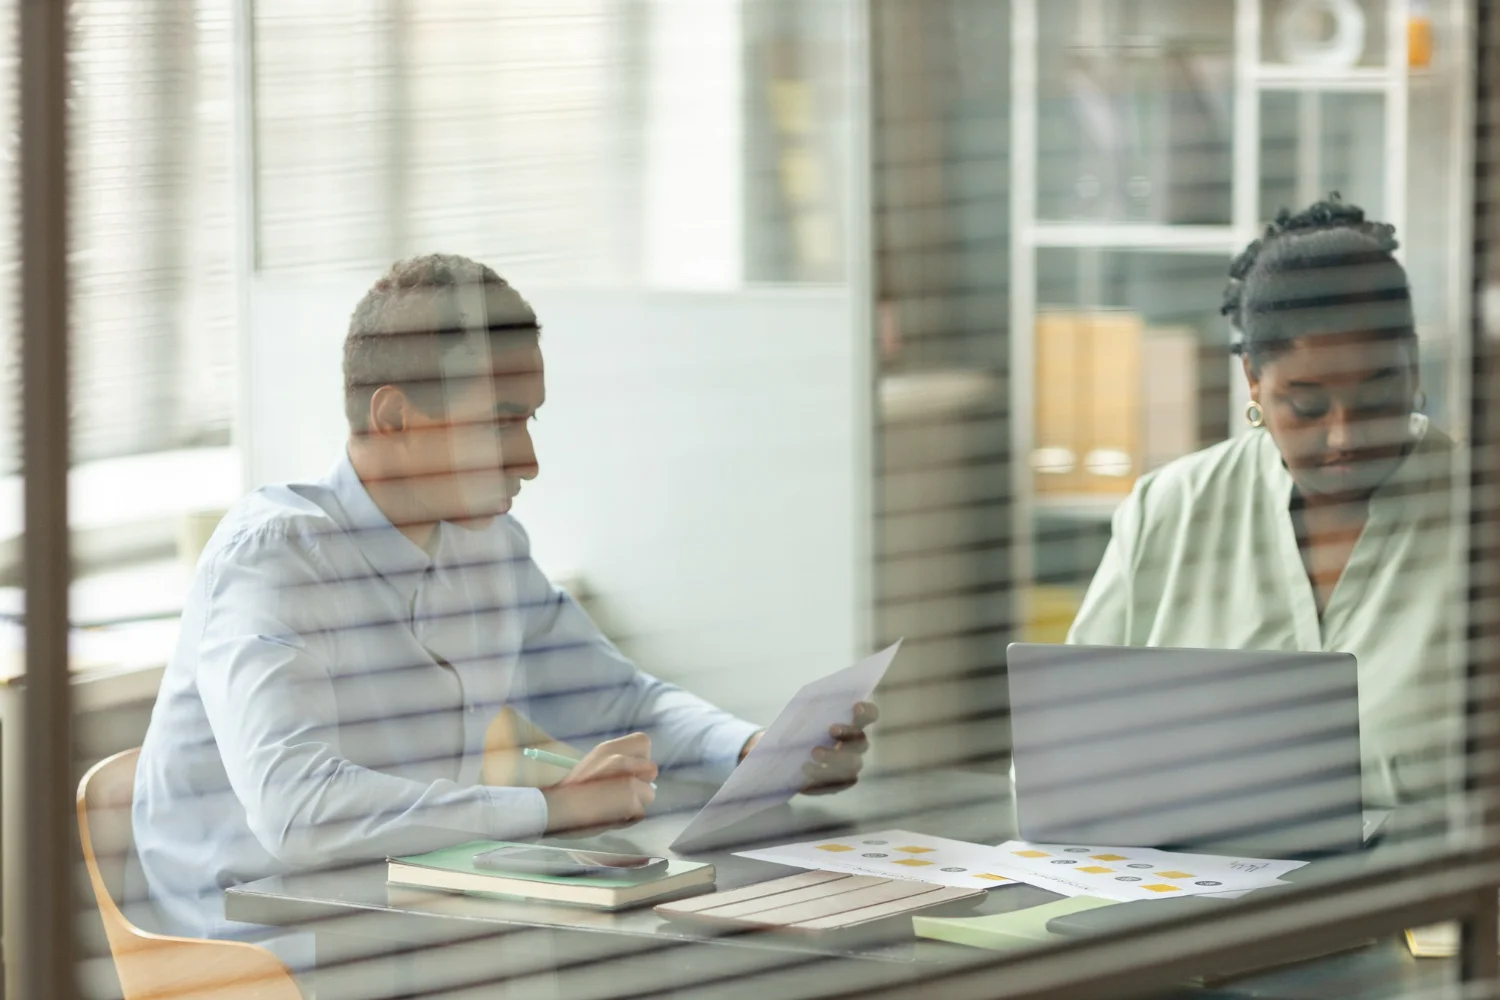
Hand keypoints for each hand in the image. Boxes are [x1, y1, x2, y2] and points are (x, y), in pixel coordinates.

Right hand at [539, 732, 657, 835]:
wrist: (554, 810)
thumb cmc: (571, 792)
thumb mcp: (595, 767)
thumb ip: (619, 767)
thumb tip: (648, 772)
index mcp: (608, 748)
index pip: (644, 742)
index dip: (639, 760)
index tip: (625, 774)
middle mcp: (619, 758)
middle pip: (651, 768)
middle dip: (641, 783)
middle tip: (619, 793)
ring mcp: (628, 779)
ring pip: (649, 793)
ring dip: (635, 804)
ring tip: (613, 808)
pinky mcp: (631, 799)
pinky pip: (640, 812)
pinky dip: (630, 818)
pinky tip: (612, 818)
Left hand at [741, 701, 877, 795]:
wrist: (790, 755)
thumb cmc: (802, 729)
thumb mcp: (803, 716)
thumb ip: (809, 712)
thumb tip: (803, 710)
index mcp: (852, 723)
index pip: (870, 715)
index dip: (867, 711)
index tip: (856, 707)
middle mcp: (856, 745)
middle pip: (861, 742)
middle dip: (848, 735)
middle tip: (831, 729)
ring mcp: (850, 766)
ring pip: (851, 766)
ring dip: (833, 761)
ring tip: (809, 760)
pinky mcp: (838, 784)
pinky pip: (835, 786)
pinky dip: (820, 783)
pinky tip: (804, 780)